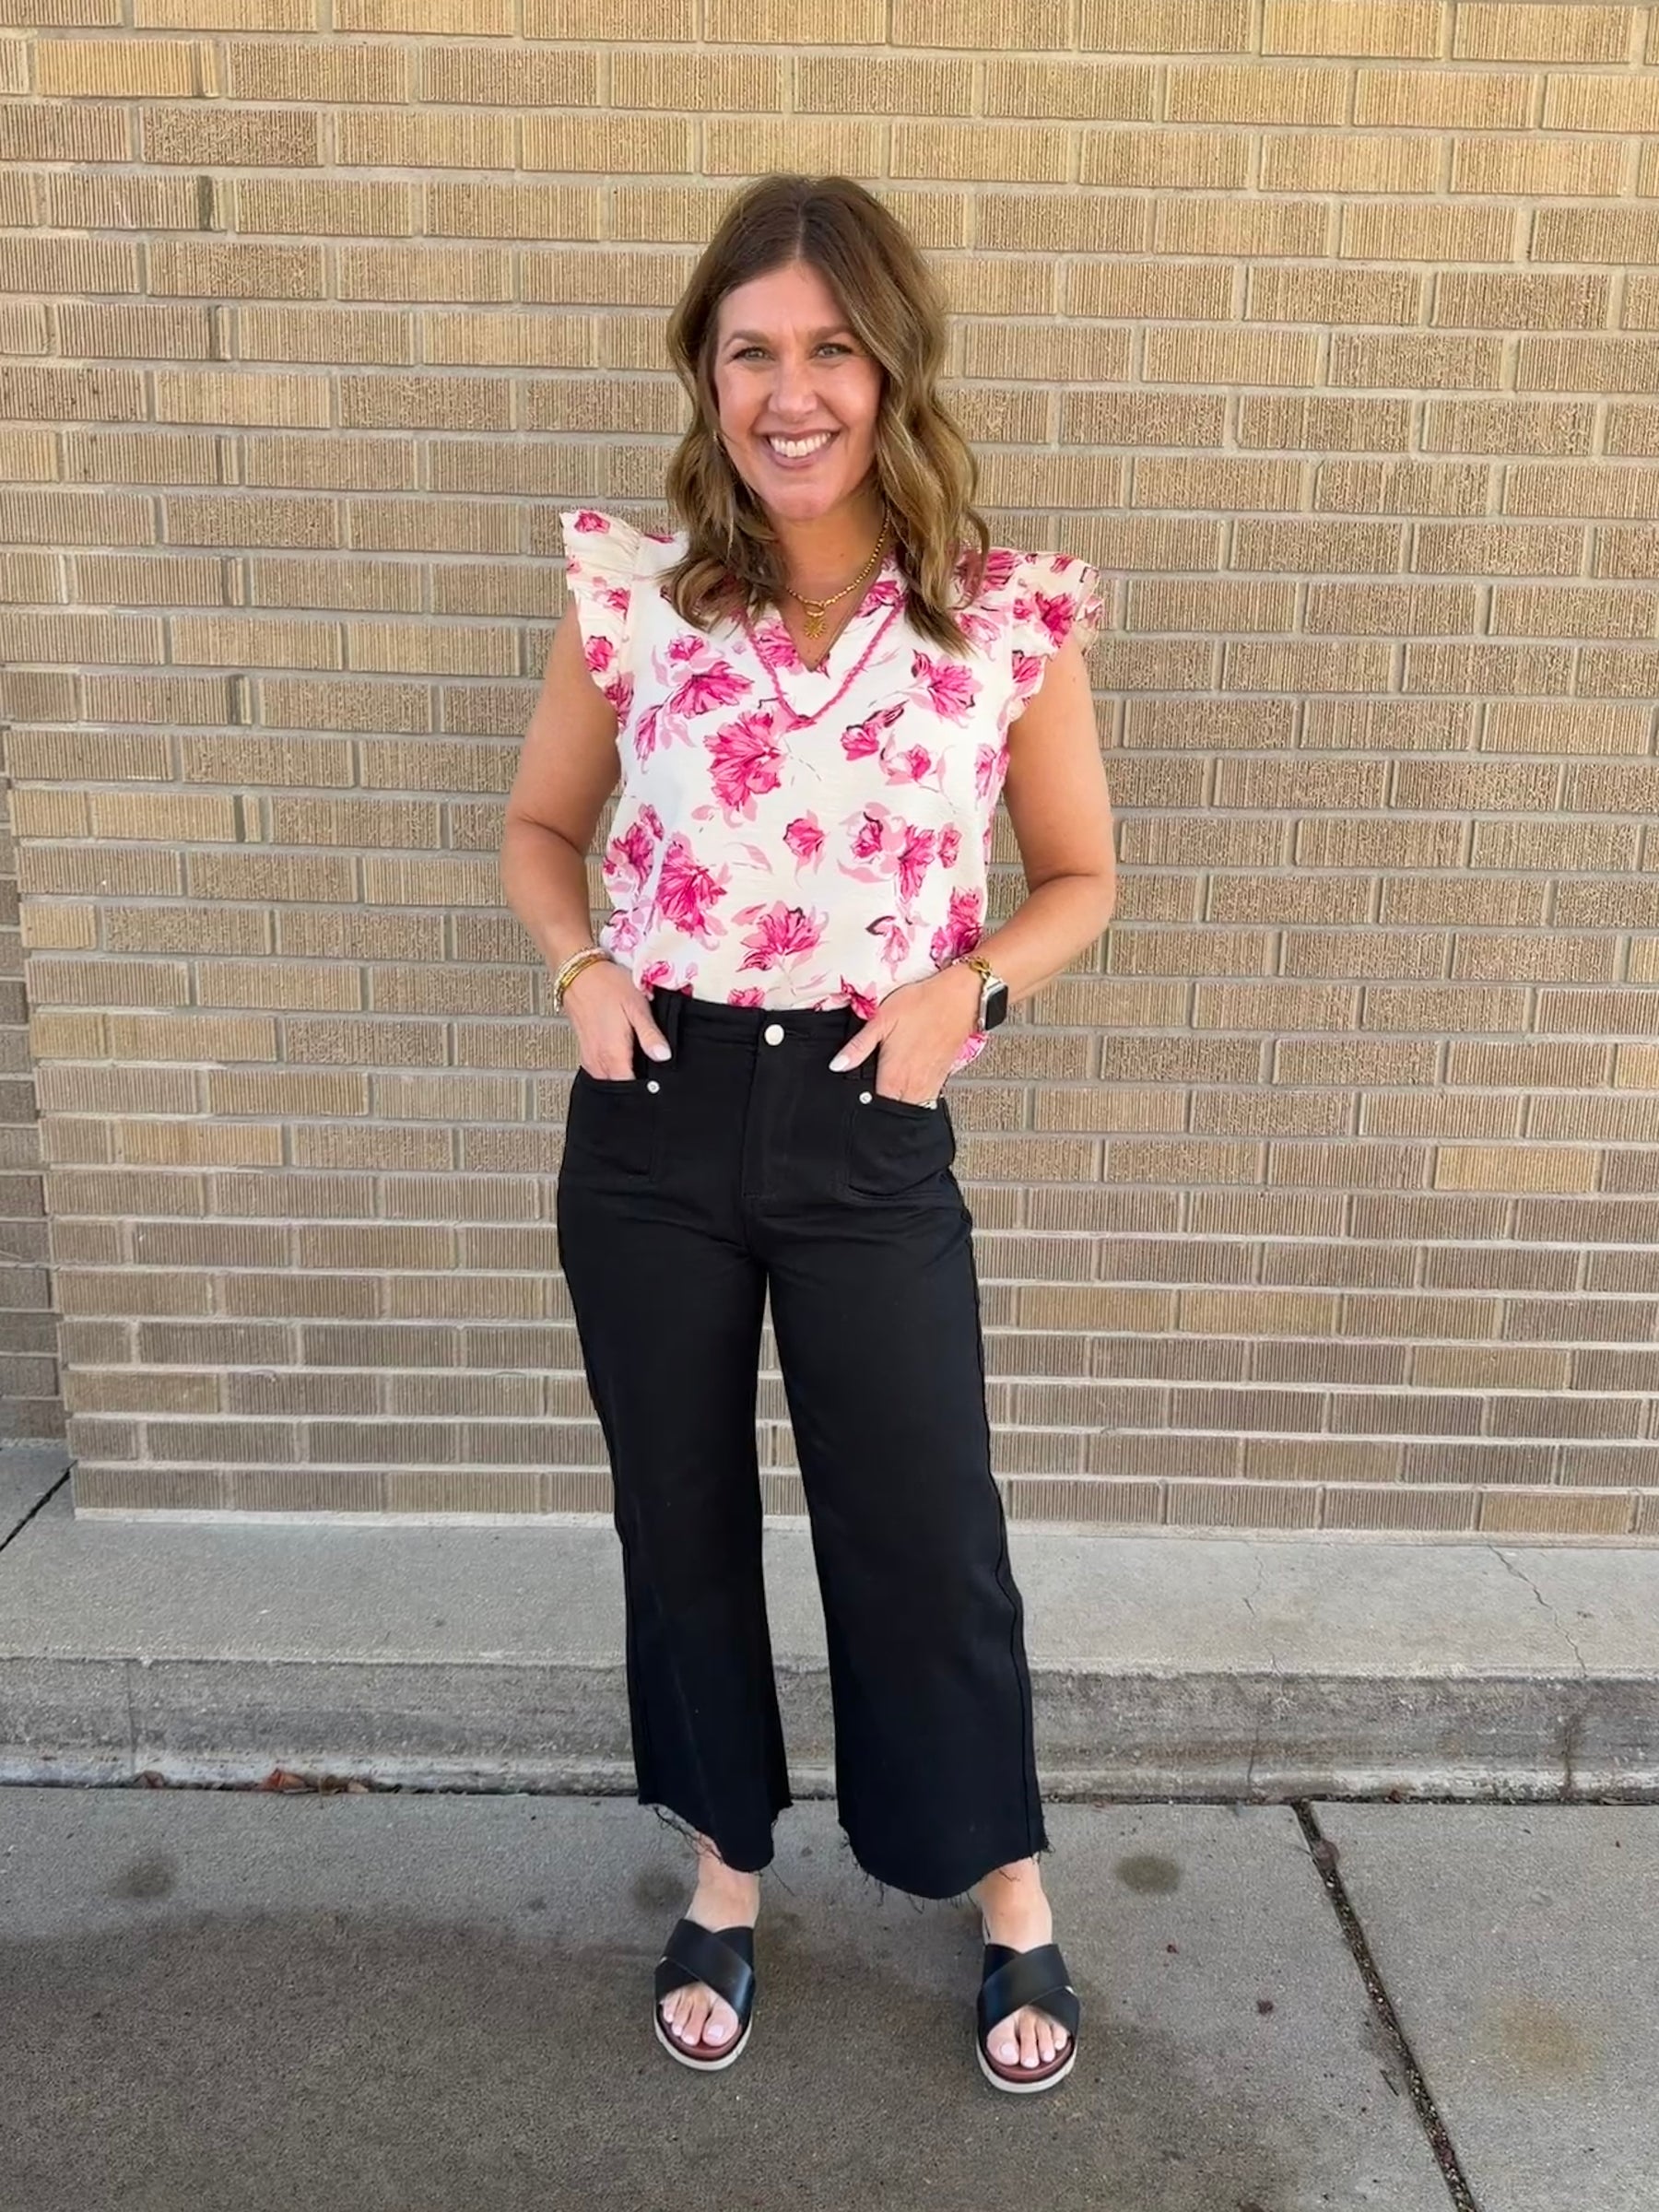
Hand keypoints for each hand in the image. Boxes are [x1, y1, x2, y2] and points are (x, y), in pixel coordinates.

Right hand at [563, 958, 671, 1077]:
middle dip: (635, 1085)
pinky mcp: (585, 1051)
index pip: (630, 1088)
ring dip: (623, 1078)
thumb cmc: (608, 986)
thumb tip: (663, 1056)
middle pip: (619, 1087)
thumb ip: (650, 1035)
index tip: (659, 1084)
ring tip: (639, 1066)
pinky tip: (624, 1057)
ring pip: (609, 1080)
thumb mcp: (637, 1007)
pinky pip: (601, 1071)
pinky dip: (613, 1070)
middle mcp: (598, 1061)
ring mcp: (589, 1057)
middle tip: (651, 1075)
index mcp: (613, 1054)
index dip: (645, 1090)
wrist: (579, 973)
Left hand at [827, 965, 980, 1103]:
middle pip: (893, 1112)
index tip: (854, 1101)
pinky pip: (926, 1098)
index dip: (863, 1107)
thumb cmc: (922, 1004)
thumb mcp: (881, 1019)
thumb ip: (858, 1047)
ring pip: (911, 1108)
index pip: (875, 1106)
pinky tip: (908, 1087)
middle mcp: (913, 1084)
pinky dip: (915, 1098)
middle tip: (869, 1099)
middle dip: (881, 1110)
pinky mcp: (941, 1077)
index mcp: (894, 1075)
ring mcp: (929, 1083)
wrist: (960, 998)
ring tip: (888, 1096)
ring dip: (899, 1106)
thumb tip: (837, 1065)